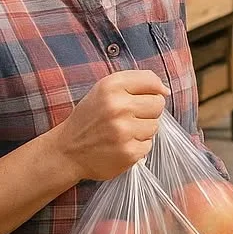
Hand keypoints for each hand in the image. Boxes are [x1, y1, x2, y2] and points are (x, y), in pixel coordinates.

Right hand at [52, 70, 167, 181]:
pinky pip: (148, 145)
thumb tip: (165, 90)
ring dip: (143, 130)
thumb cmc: (90, 118)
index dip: (153, 90)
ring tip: (122, 132)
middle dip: (148, 111)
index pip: (151, 81)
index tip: (145, 97)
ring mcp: (123, 131)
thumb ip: (134, 82)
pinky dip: (138, 146)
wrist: (66, 151)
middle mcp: (117, 106)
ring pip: (155, 126)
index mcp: (110, 86)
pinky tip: (121, 145)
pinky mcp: (128, 152)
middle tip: (129, 117)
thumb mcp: (104, 90)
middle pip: (158, 104)